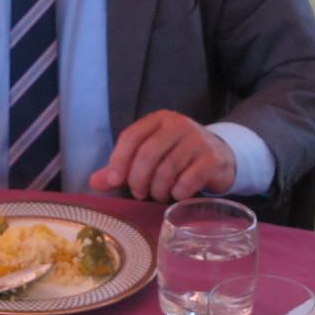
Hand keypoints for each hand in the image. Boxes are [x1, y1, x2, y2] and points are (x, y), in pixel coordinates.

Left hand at [90, 111, 235, 201]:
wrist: (220, 155)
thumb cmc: (177, 156)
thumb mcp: (149, 157)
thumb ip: (122, 168)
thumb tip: (94, 182)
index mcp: (158, 119)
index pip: (131, 136)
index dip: (119, 160)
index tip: (114, 181)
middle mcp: (178, 124)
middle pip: (147, 154)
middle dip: (138, 180)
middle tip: (138, 193)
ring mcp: (197, 140)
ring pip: (167, 170)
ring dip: (158, 190)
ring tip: (159, 194)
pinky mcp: (212, 158)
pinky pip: (187, 181)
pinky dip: (178, 193)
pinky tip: (178, 194)